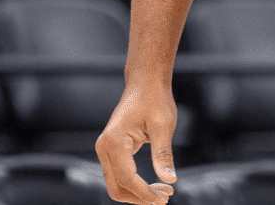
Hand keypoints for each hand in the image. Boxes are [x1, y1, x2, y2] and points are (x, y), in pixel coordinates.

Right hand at [96, 82, 177, 204]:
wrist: (146, 82)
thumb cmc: (155, 99)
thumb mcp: (164, 126)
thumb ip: (163, 154)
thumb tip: (170, 180)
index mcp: (113, 141)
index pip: (127, 178)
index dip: (145, 192)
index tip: (164, 197)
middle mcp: (104, 147)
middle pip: (116, 187)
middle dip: (140, 197)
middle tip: (165, 198)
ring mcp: (105, 149)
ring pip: (117, 184)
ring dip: (138, 193)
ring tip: (164, 193)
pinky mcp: (112, 150)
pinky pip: (120, 175)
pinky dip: (136, 184)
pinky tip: (156, 184)